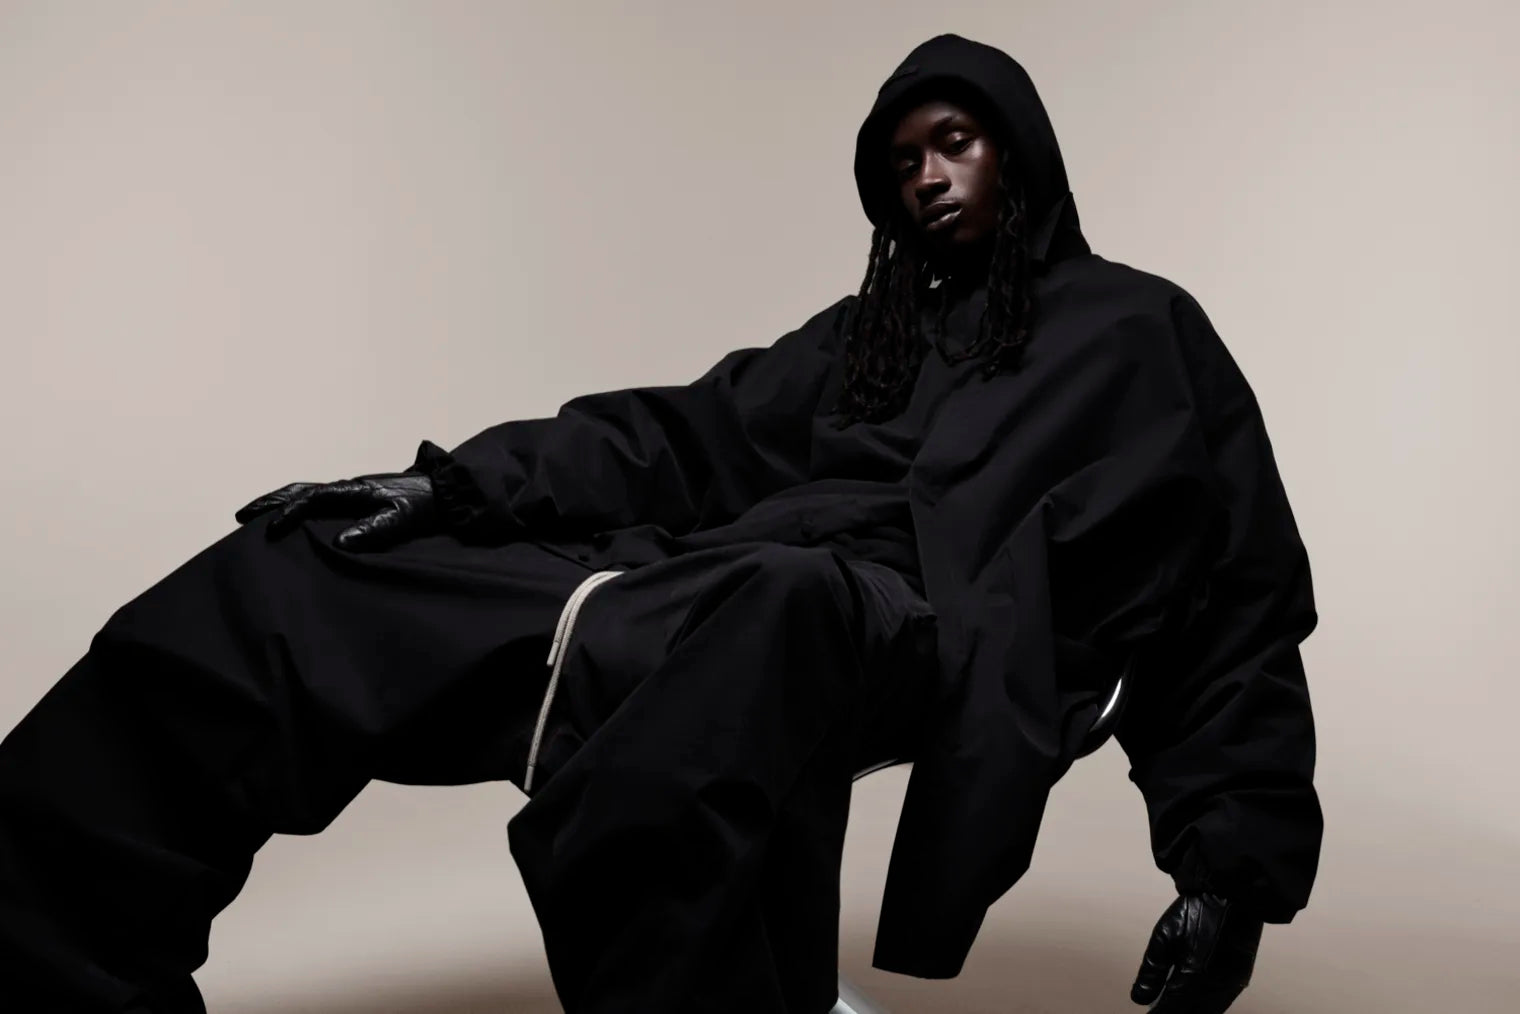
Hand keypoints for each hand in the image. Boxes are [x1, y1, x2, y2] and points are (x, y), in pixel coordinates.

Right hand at [235, 472, 437, 550]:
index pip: (312, 498)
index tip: (271, 530)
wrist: (442, 493)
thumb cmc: (423, 506)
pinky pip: (318, 500)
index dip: (290, 513)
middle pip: (300, 490)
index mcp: (355, 490)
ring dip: (280, 502)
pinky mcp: (354, 498)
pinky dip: (297, 506)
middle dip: (270, 502)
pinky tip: (291, 520)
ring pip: (306, 492)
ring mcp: (349, 491)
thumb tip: (340, 543)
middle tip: (241, 515)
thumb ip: (373, 530)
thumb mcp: (401, 520)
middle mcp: (347, 487)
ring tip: (255, 516)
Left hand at [1131, 893, 1261, 1012]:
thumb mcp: (1163, 936)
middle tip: (1159, 1012)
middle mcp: (1215, 985)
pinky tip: (1195, 1004)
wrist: (1231, 893)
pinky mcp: (1241, 978)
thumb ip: (1151, 971)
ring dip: (1191, 1012)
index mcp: (1193, 975)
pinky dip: (1206, 1008)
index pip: (1171, 1010)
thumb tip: (1138, 999)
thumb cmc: (1194, 911)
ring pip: (1208, 1012)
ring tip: (1173, 1009)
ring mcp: (1232, 984)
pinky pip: (1221, 1003)